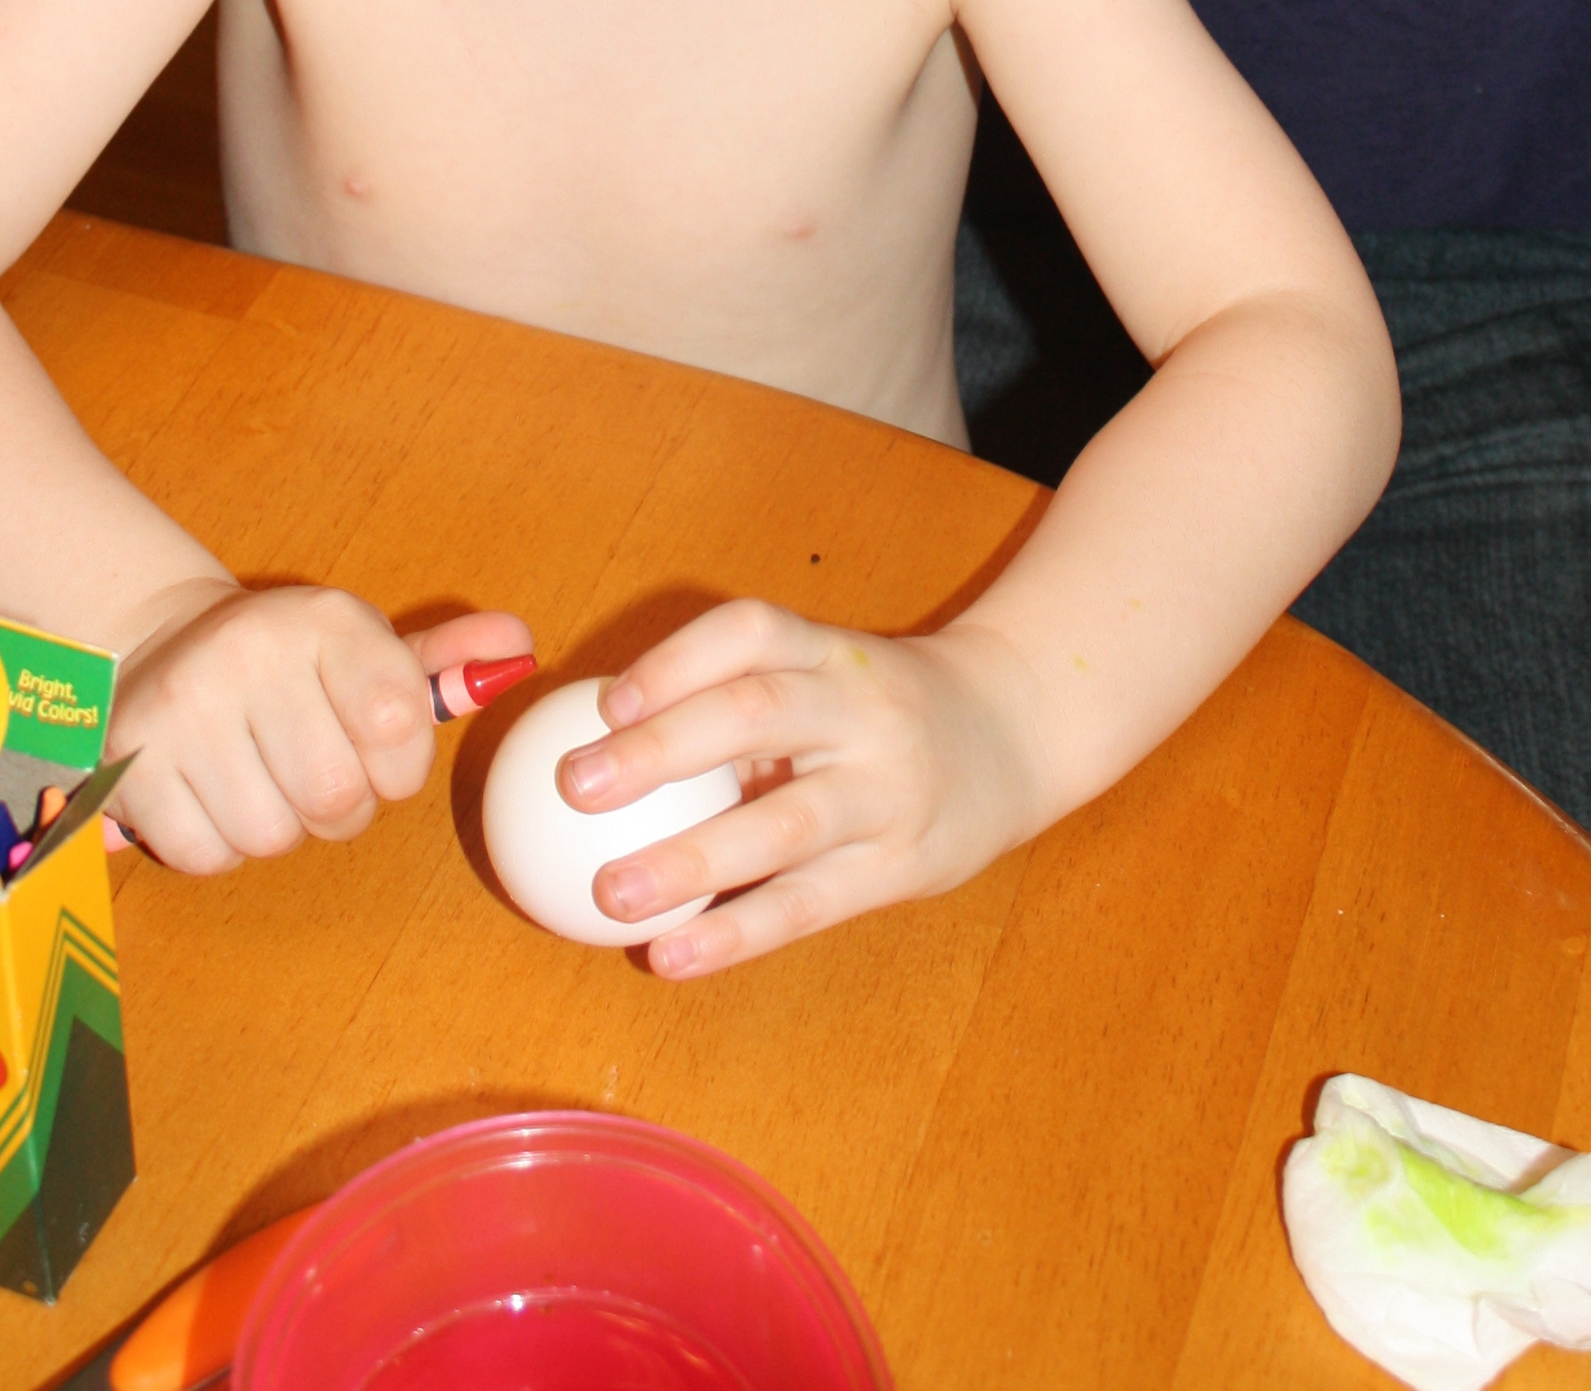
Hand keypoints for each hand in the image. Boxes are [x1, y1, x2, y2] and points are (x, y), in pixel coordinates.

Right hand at [110, 582, 530, 875]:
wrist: (156, 644)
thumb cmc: (285, 663)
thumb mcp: (361, 646)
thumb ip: (443, 658)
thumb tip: (521, 648)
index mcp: (323, 619)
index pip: (398, 722)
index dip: (400, 765)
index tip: (381, 754)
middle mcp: (251, 652)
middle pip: (337, 797)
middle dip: (340, 809)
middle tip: (318, 775)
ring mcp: (183, 707)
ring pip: (273, 835)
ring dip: (279, 827)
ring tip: (262, 776)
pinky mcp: (131, 763)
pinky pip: (208, 855)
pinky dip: (220, 844)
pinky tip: (213, 794)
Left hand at [551, 598, 1047, 977]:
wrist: (1016, 733)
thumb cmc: (880, 708)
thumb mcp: (827, 675)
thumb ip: (735, 702)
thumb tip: (589, 739)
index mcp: (830, 651)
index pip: (752, 632)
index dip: (676, 661)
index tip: (604, 703)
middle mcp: (861, 709)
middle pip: (759, 713)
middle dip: (662, 748)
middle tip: (574, 786)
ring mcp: (887, 790)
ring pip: (784, 823)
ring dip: (691, 859)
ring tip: (609, 893)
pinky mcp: (901, 866)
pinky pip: (809, 904)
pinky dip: (736, 932)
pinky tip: (671, 956)